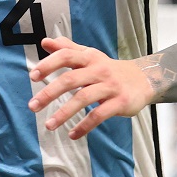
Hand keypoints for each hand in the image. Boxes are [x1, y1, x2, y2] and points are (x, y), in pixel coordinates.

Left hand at [27, 37, 154, 138]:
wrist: (143, 79)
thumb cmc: (108, 69)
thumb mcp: (90, 56)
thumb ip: (67, 49)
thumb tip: (44, 42)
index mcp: (89, 58)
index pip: (66, 56)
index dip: (48, 64)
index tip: (32, 76)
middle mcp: (99, 70)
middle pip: (70, 79)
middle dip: (49, 93)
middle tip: (32, 106)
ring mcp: (110, 86)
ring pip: (83, 99)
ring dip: (64, 113)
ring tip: (48, 126)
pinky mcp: (119, 103)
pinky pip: (98, 115)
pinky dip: (84, 126)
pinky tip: (72, 135)